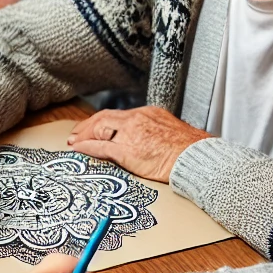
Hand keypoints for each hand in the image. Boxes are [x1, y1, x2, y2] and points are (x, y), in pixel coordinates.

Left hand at [67, 106, 210, 182]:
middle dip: (87, 126)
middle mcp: (137, 119)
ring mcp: (131, 134)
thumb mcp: (170, 131)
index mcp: (148, 114)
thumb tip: (147, 140)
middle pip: (104, 118)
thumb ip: (154, 131)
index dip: (101, 121)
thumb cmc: (190, 150)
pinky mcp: (127, 151)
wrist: (198, 159)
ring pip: (99, 129)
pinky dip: (87, 147)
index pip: (117, 115)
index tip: (92, 127)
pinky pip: (101, 147)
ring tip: (74, 142)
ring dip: (84, 135)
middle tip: (76, 134)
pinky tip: (79, 150)